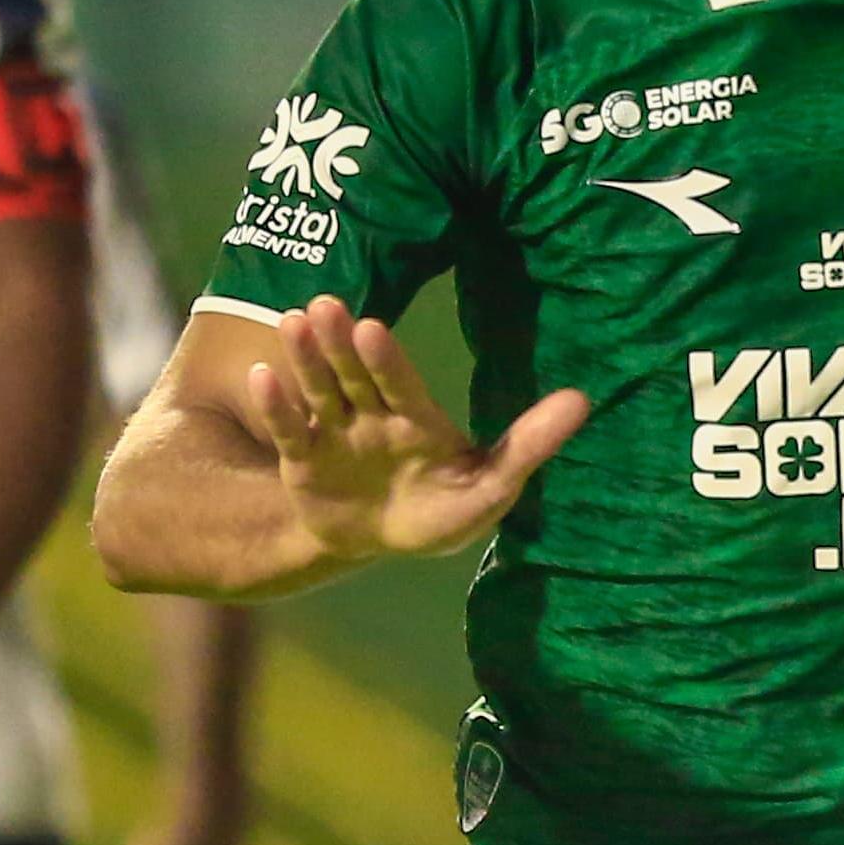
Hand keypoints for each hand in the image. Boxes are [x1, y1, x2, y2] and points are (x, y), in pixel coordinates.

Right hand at [248, 296, 588, 568]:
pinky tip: (260, 378)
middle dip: (340, 344)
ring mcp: (336, 432)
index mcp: (415, 416)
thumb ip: (528, 444)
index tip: (372, 327)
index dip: (387, 360)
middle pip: (354, 375)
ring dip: (305, 359)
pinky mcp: (304, 457)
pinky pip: (290, 430)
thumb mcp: (490, 487)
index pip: (400, 383)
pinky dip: (276, 407)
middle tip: (325, 304)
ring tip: (291, 322)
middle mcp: (372, 414)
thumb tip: (583, 400)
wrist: (378, 540)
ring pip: (319, 391)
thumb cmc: (441, 510)